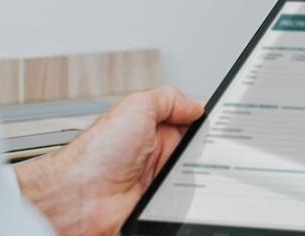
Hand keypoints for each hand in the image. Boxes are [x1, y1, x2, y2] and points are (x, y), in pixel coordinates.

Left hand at [14, 86, 204, 235]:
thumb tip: (196, 106)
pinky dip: (192, 198)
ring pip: (200, 177)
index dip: (209, 121)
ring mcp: (161, 181)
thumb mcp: (135, 107)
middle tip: (213, 148)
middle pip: (202, 149)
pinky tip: (186, 192)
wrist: (77, 198)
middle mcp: (159, 154)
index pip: (192, 121)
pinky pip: (188, 201)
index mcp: (154, 128)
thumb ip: (169, 99)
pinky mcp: (162, 205)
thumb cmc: (95, 155)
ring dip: (201, 175)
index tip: (227, 121)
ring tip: (193, 171)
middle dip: (211, 149)